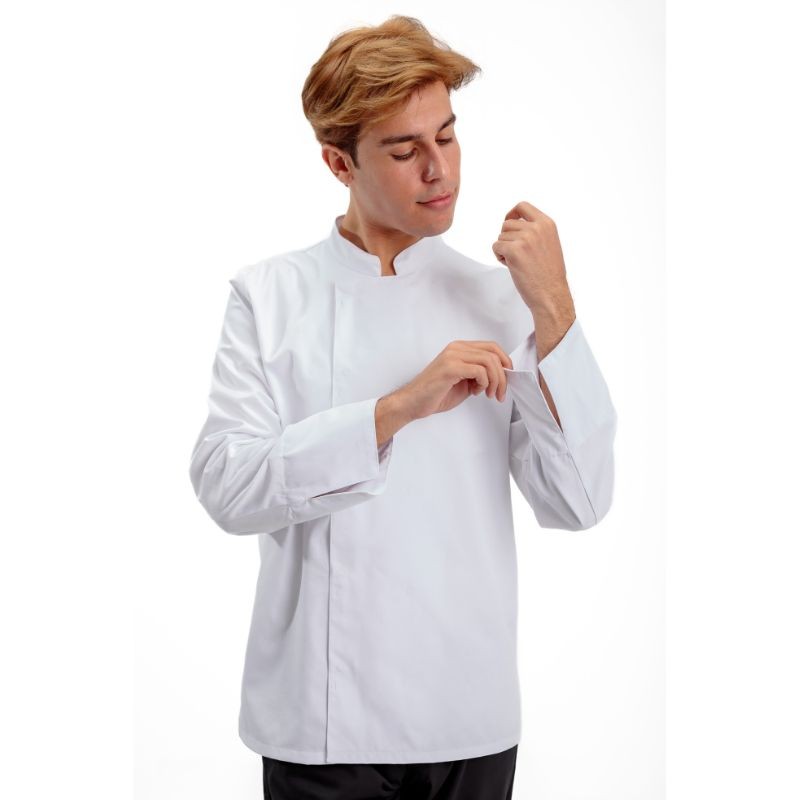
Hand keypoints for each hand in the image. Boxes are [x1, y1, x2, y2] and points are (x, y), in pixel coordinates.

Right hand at [395, 340, 512, 420]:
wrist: (414, 403)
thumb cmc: (436, 394)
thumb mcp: (464, 381)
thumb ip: (480, 374)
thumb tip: (501, 375)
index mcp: (459, 348)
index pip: (491, 347)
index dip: (504, 361)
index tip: (507, 378)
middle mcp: (456, 348)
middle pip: (493, 353)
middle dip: (503, 375)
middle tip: (500, 392)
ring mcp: (453, 356)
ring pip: (489, 361)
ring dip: (495, 381)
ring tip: (489, 394)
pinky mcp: (450, 367)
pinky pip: (479, 370)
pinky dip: (483, 383)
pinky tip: (475, 391)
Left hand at [491, 200, 570, 311]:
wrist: (551, 295)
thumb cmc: (549, 275)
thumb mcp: (550, 244)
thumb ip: (536, 231)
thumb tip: (515, 224)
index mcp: (547, 224)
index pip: (523, 206)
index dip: (511, 213)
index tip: (508, 222)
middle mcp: (536, 228)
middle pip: (507, 224)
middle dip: (507, 238)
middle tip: (517, 255)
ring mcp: (525, 239)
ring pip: (500, 237)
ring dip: (504, 250)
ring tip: (518, 263)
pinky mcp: (514, 251)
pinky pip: (496, 247)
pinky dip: (500, 257)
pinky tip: (512, 267)